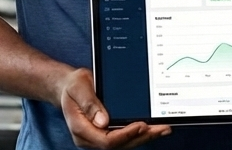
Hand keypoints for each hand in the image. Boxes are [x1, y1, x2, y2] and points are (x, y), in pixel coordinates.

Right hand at [55, 68, 169, 148]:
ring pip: (124, 143)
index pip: (106, 140)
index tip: (141, 125)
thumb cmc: (73, 86)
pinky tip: (153, 128)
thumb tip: (103, 121)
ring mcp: (98, 137)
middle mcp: (89, 137)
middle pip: (119, 145)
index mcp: (80, 128)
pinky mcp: (106, 133)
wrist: (68, 87)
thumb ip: (89, 103)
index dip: (125, 135)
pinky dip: (140, 133)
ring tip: (163, 129)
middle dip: (141, 137)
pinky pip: (124, 137)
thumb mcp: (78, 87)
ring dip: (144, 137)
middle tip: (161, 128)